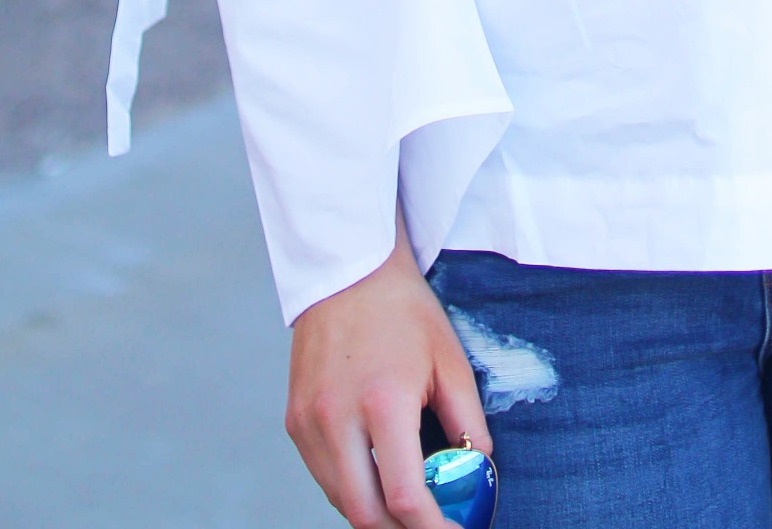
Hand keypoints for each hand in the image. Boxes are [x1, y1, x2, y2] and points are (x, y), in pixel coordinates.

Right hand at [287, 223, 488, 528]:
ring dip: (374, 513)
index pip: (404, 497)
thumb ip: (467, 420)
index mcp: (383, 403)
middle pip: (365, 514)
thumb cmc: (404, 311)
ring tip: (407, 503)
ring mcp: (309, 423)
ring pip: (340, 500)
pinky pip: (323, 476)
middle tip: (430, 525)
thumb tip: (477, 469)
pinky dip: (351, 489)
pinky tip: (376, 477)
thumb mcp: (449, 359)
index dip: (432, 528)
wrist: (348, 268)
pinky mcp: (294, 421)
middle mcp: (338, 419)